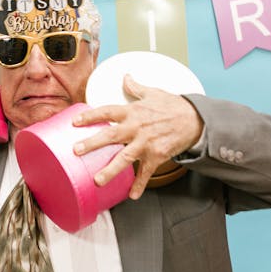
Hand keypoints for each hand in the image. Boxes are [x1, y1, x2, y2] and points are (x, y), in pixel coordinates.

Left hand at [72, 74, 203, 199]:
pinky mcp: (157, 155)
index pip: (107, 111)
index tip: (75, 122)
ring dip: (111, 169)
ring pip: (126, 157)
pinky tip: (132, 195)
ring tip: (97, 180)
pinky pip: (146, 172)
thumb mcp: (153, 93)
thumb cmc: (172, 106)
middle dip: (93, 143)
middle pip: (111, 135)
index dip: (90, 116)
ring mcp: (146, 143)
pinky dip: (139, 184)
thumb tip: (126, 76)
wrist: (195, 119)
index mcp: (133, 112)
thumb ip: (135, 88)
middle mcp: (137, 127)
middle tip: (77, 150)